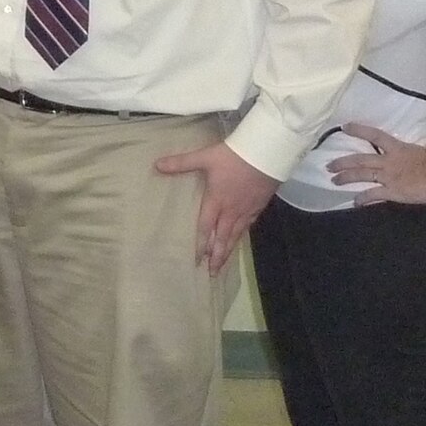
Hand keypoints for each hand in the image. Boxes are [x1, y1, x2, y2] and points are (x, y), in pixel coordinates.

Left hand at [154, 140, 278, 275]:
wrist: (267, 152)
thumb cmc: (234, 156)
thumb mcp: (205, 157)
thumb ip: (181, 163)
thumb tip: (157, 165)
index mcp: (216, 201)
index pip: (205, 228)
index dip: (200, 245)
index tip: (195, 260)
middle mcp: (232, 210)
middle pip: (222, 238)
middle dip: (216, 256)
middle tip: (211, 273)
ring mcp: (247, 210)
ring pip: (237, 235)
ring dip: (229, 250)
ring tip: (223, 264)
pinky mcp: (259, 205)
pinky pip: (249, 226)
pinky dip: (242, 236)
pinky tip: (239, 239)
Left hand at [327, 123, 425, 205]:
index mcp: (399, 149)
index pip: (376, 136)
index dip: (360, 130)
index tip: (345, 127)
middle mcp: (389, 162)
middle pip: (361, 159)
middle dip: (343, 162)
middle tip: (328, 165)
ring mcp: (389, 176)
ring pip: (362, 175)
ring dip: (346, 177)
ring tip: (333, 180)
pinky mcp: (392, 191)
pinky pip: (373, 194)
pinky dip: (363, 198)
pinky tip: (355, 202)